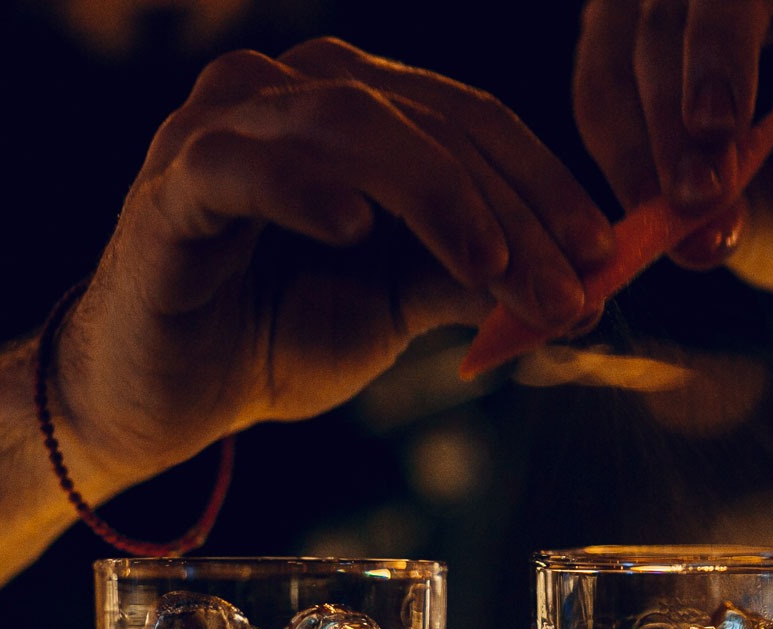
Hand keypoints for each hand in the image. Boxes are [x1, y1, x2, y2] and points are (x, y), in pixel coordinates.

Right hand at [58, 38, 613, 485]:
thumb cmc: (277, 332)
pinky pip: (245, 163)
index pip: (473, 123)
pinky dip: (307, 189)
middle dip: (513, 210)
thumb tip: (582, 282)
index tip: (606, 255)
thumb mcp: (400, 305)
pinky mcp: (172, 181)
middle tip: (569, 286)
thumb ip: (475, 277)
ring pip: (353, 124)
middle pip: (430, 121)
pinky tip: (358, 233)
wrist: (166, 395)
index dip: (547, 184)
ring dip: (439, 199)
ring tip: (490, 272)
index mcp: (355, 108)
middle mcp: (291, 90)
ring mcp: (224, 124)